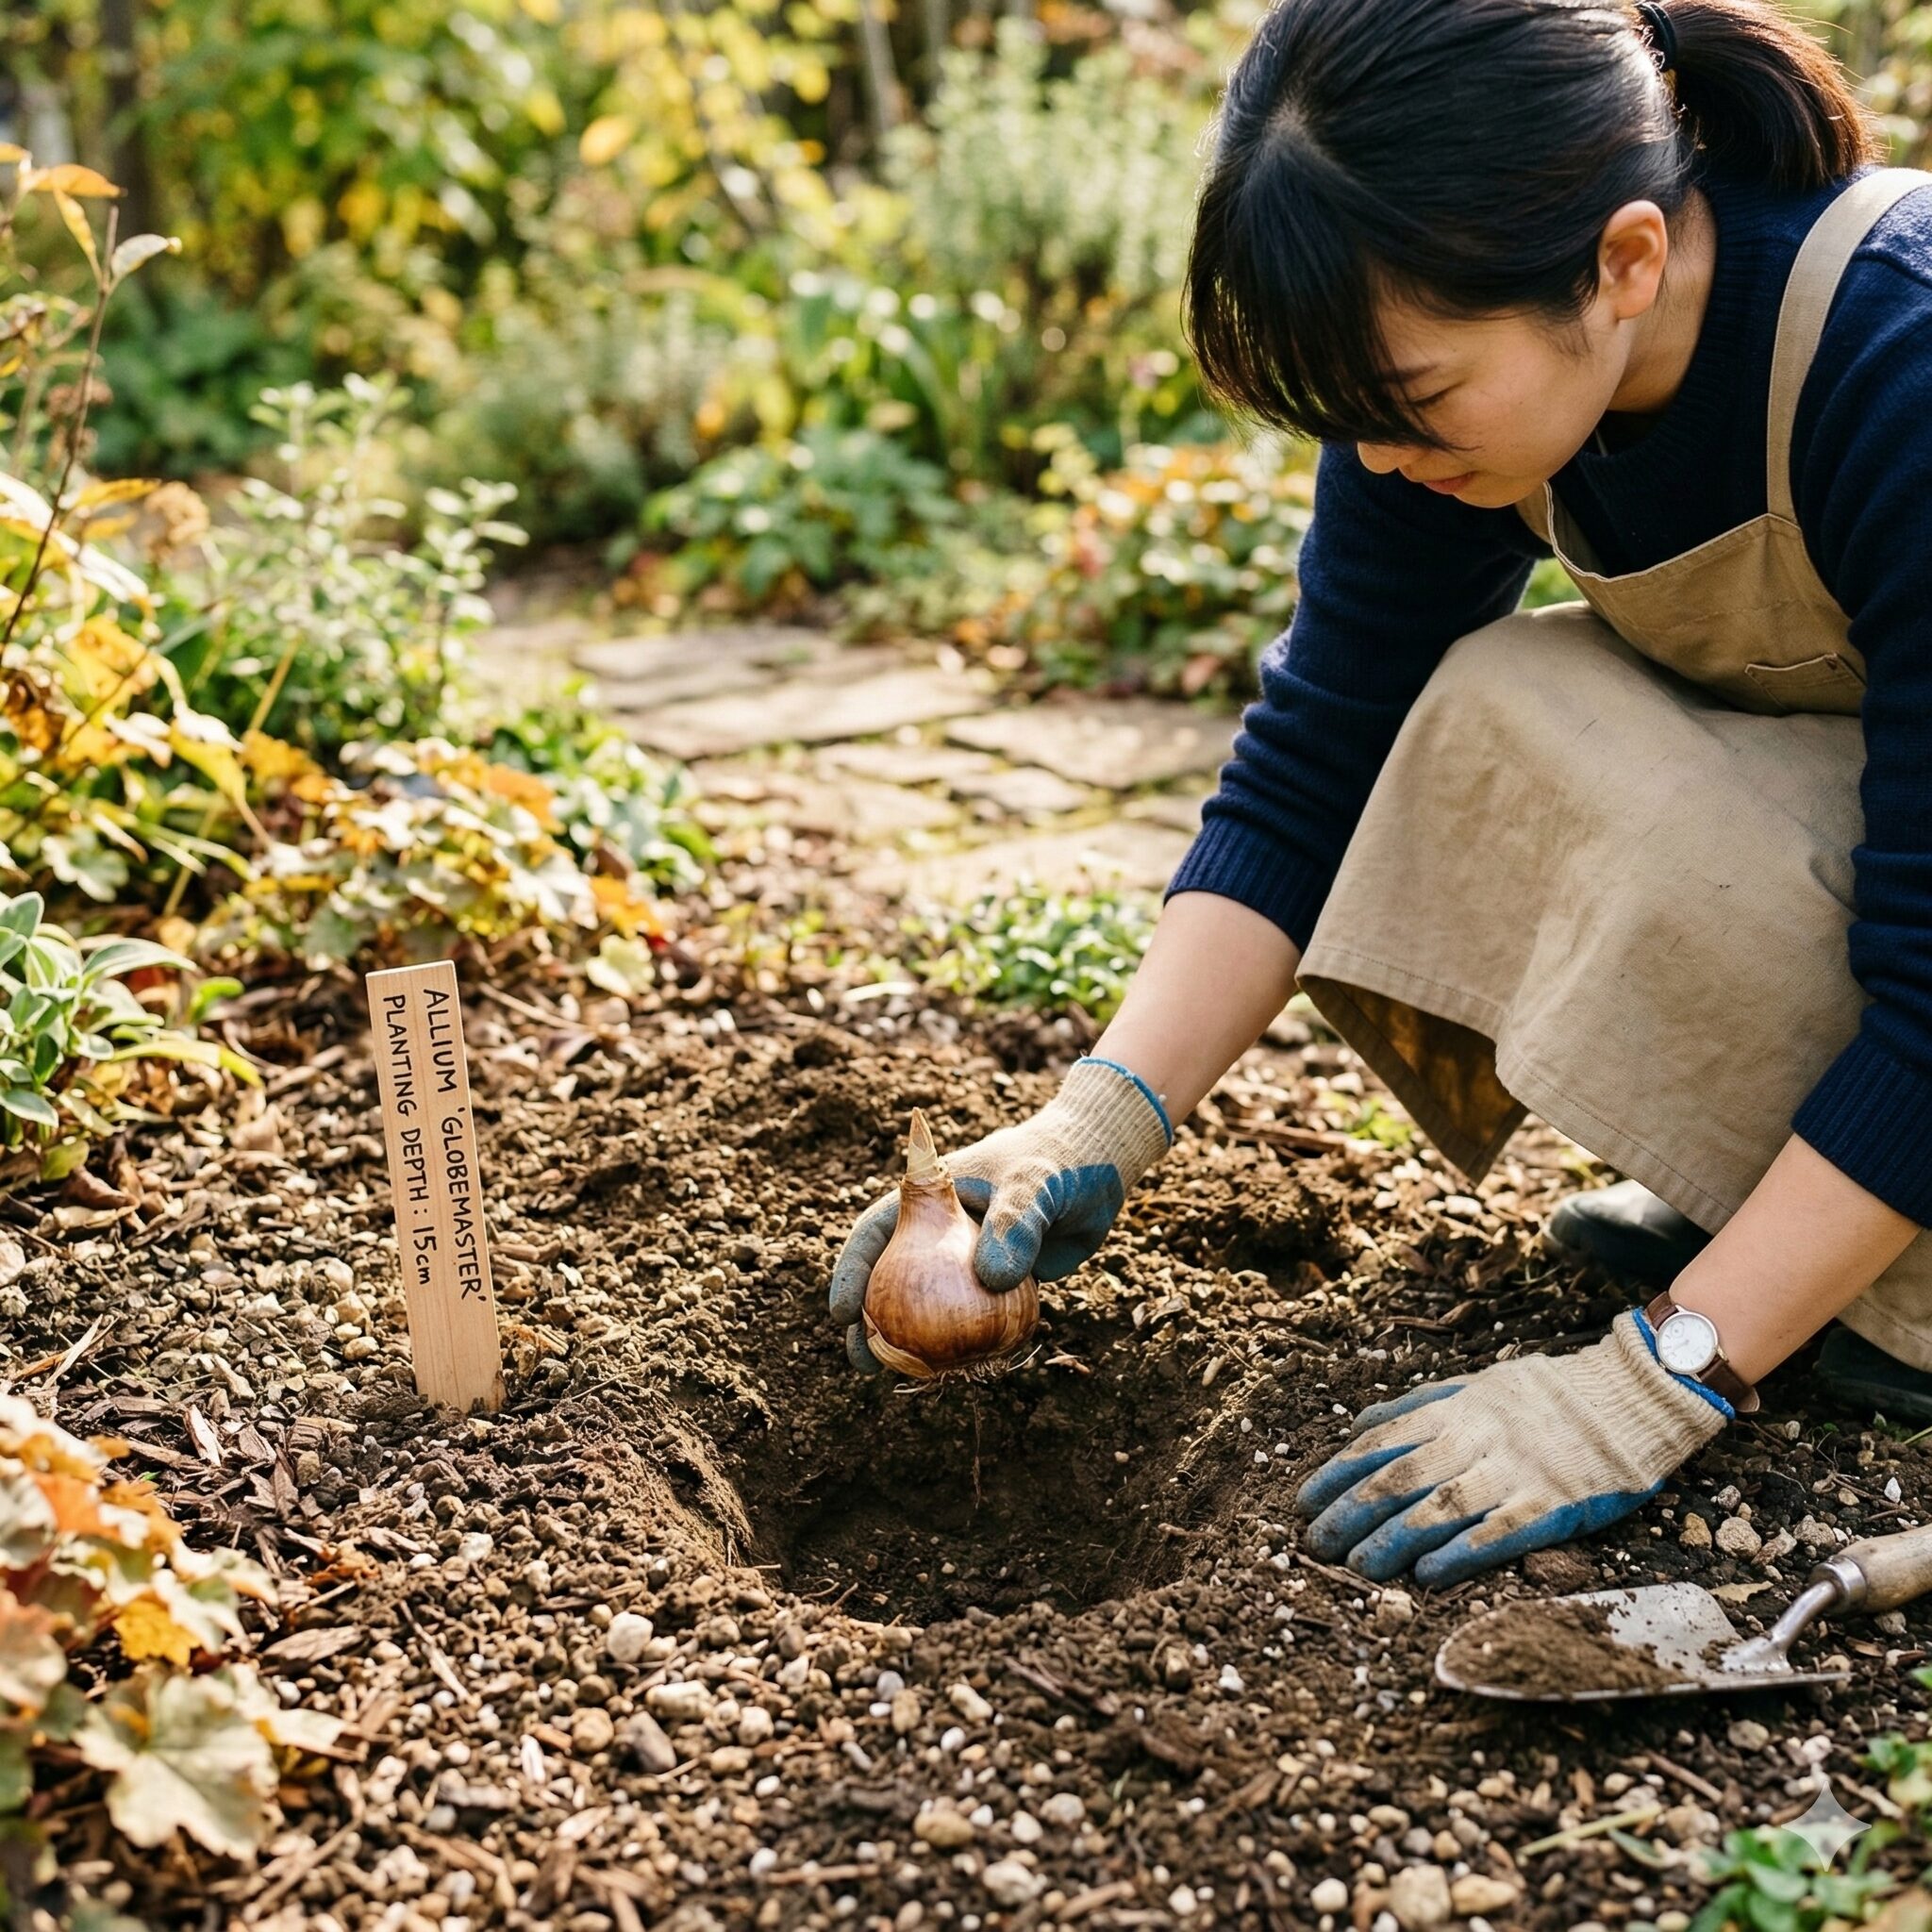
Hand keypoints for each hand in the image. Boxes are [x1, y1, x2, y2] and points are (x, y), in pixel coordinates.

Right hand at [828, 1056, 1171, 1371]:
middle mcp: (942, 1230)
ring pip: (931, 1304)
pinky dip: (966, 1344)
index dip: (853, 1270)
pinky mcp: (1001, 1280)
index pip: (876, 1230)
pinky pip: (977, 1317)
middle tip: (863, 1361)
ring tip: (903, 1378)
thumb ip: (1014, 1224)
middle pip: (892, 1276)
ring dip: (914, 1341)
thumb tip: (991, 1280)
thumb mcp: (1035, 1184)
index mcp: (932, 1197)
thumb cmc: (1061, 1161)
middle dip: (871, 1320)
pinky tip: (964, 1374)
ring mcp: (969, 1258)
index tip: (843, 1313)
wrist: (1101, 1166)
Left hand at [1295, 1311, 1728, 1585]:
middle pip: (1400, 1478)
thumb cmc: (1543, 1396)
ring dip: (1393, 1541)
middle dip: (1351, 1514)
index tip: (1302, 1502)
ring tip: (1358, 1569)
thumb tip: (1358, 1427)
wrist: (1627, 1399)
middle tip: (1315, 1545)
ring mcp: (1514, 1473)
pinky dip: (1460, 1554)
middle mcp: (1476, 1439)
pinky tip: (1427, 1576)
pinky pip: (1499, 1533)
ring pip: (1440, 1509)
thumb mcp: (1473, 1384)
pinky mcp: (1553, 1506)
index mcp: (1455, 1410)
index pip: (1380, 1443)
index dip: (1337, 1474)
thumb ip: (1416, 1407)